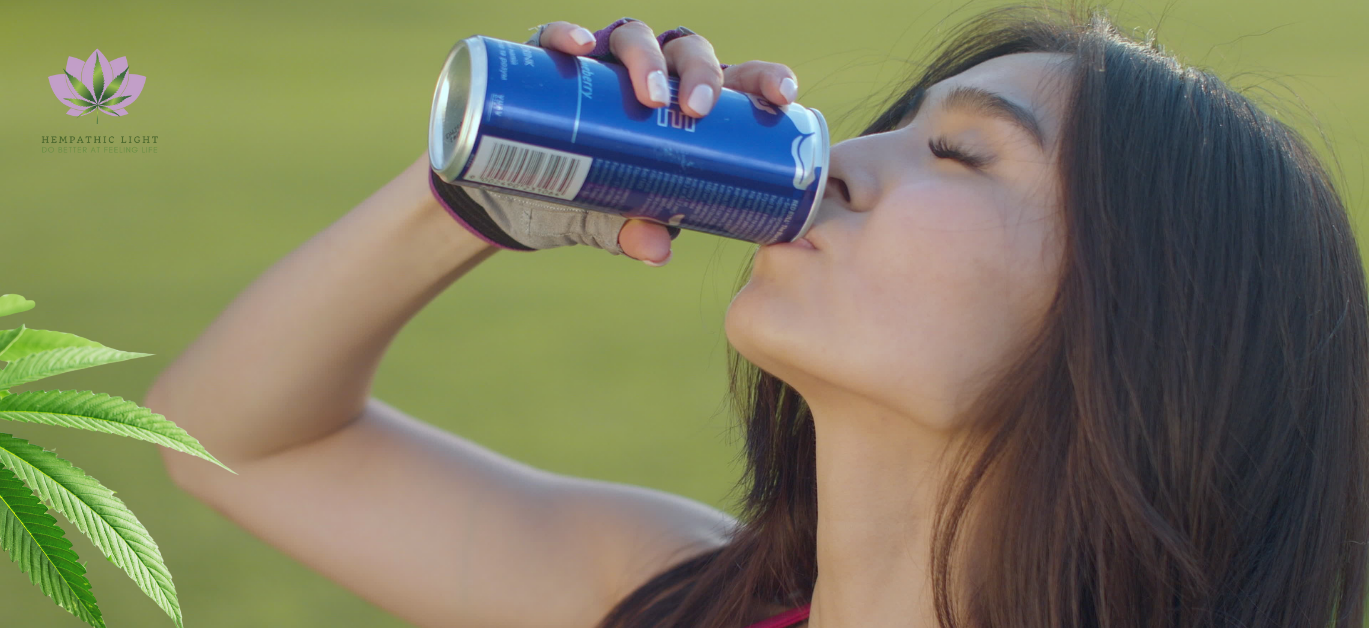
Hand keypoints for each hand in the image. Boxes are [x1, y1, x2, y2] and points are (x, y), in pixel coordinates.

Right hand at [533, 20, 800, 263]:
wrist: (523, 200)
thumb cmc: (595, 200)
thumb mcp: (620, 219)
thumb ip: (639, 229)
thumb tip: (656, 251)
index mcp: (688, 104)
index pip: (738, 80)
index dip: (765, 79)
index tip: (782, 96)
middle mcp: (652, 74)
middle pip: (689, 51)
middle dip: (700, 73)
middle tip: (697, 110)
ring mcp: (604, 64)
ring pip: (635, 36)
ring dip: (646, 58)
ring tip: (647, 96)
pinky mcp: (553, 64)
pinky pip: (560, 37)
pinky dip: (568, 35)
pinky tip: (580, 48)